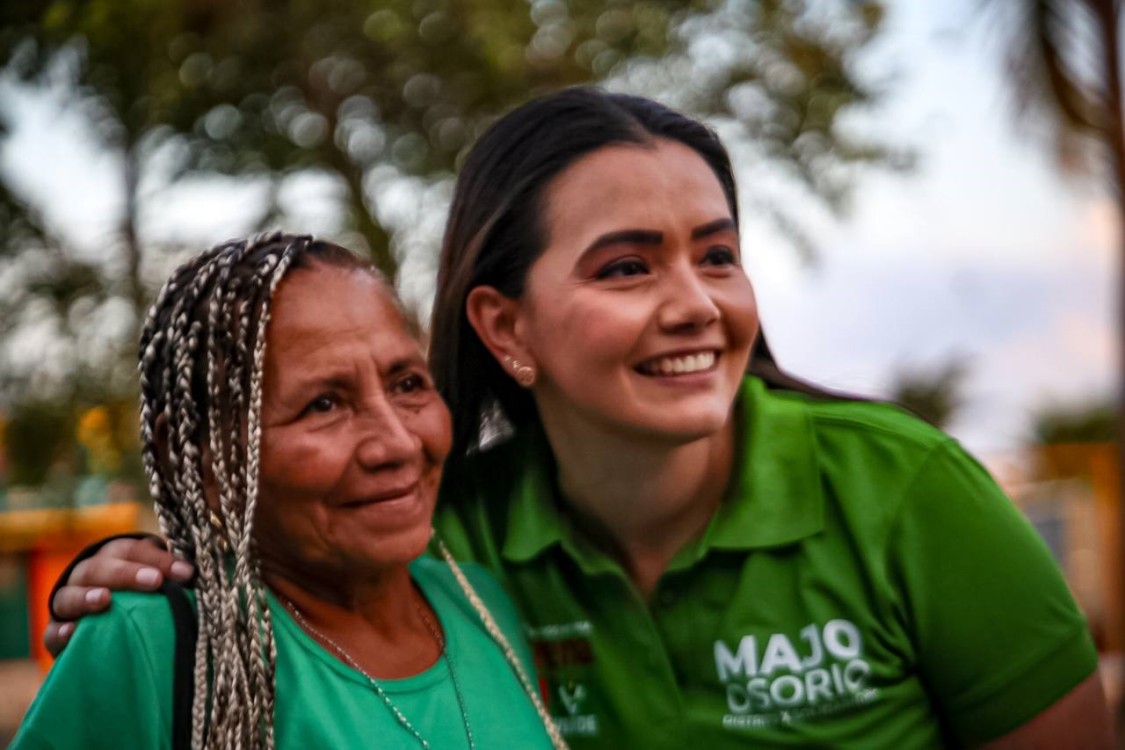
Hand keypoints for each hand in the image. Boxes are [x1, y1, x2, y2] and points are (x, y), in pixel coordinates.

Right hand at [44, 536, 193, 655]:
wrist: (97, 619)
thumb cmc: (137, 594)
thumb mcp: (154, 580)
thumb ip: (170, 577)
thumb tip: (197, 576)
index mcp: (114, 556)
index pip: (134, 550)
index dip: (159, 559)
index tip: (186, 573)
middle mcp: (87, 574)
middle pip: (101, 567)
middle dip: (128, 573)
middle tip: (154, 582)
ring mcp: (67, 602)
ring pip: (69, 595)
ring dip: (87, 596)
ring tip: (105, 600)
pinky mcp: (56, 633)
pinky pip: (53, 631)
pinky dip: (61, 632)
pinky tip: (73, 632)